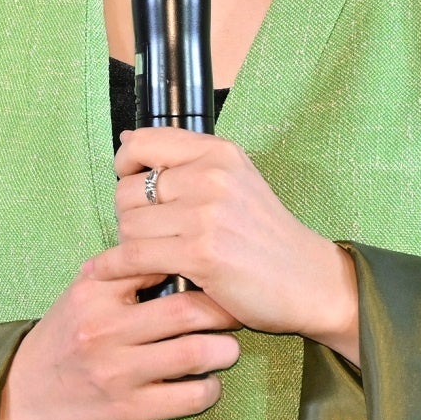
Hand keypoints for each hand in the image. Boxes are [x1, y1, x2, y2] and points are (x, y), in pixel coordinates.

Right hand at [0, 259, 243, 419]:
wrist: (21, 396)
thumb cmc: (63, 339)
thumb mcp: (82, 295)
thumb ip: (123, 272)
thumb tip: (179, 247)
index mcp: (95, 292)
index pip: (161, 263)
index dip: (198, 265)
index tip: (217, 271)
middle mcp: (106, 330)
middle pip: (189, 309)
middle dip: (225, 309)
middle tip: (238, 310)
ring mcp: (119, 372)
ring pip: (197, 353)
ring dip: (226, 350)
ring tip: (227, 348)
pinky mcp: (130, 411)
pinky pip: (191, 397)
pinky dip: (210, 388)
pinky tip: (206, 382)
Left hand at [106, 128, 360, 363]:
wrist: (307, 280)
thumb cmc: (266, 236)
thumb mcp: (235, 180)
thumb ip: (186, 161)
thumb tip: (126, 138)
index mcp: (218, 152)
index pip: (142, 142)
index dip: (124, 165)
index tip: (129, 183)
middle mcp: (211, 176)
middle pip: (127, 191)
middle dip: (129, 217)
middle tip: (149, 235)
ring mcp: (205, 214)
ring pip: (128, 226)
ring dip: (130, 247)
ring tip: (153, 256)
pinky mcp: (200, 253)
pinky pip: (134, 256)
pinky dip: (115, 267)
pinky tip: (113, 271)